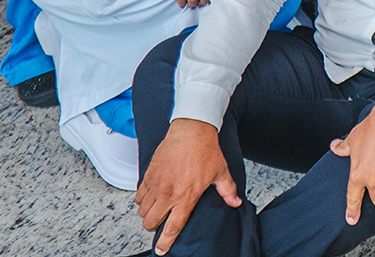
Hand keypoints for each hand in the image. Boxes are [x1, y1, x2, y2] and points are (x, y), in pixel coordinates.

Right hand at [136, 119, 239, 254]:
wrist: (191, 129)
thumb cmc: (206, 150)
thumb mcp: (221, 172)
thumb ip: (227, 191)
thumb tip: (236, 203)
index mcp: (186, 197)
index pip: (172, 227)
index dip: (165, 242)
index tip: (161, 250)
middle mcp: (168, 194)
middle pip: (151, 222)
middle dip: (153, 227)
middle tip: (160, 223)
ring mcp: (156, 184)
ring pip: (142, 210)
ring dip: (147, 214)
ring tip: (156, 210)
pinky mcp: (148, 175)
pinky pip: (138, 195)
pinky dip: (142, 200)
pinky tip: (150, 196)